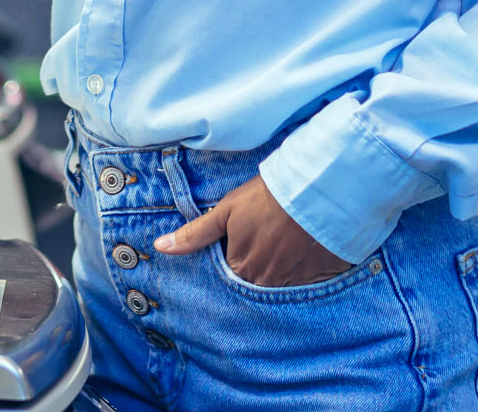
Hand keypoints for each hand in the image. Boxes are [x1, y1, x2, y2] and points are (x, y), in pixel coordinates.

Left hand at [153, 174, 351, 287]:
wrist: (311, 193)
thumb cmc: (263, 199)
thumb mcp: (224, 212)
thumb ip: (194, 235)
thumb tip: (160, 248)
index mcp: (240, 268)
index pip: (229, 273)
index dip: (233, 255)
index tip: (240, 240)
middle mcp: (265, 284)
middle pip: (253, 280)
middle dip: (254, 264)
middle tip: (263, 239)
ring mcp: (293, 284)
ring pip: (278, 282)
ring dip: (278, 267)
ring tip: (281, 242)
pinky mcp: (318, 280)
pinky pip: (305, 282)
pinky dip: (301, 269)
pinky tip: (301, 250)